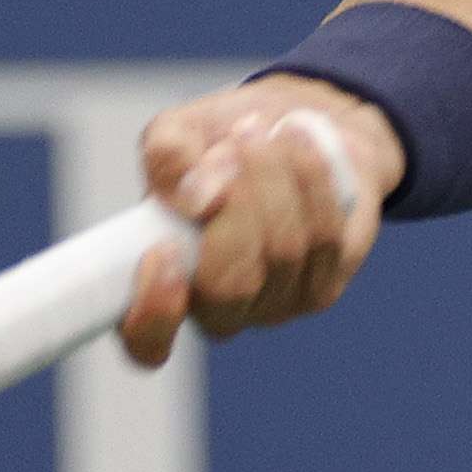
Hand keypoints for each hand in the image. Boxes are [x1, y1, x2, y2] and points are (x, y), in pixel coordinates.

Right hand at [117, 77, 404, 365]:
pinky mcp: (323, 288)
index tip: (161, 250)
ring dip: (272, 177)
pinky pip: (322, 235)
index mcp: (162, 287)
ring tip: (258, 129)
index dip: (154, 312)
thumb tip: (194, 199)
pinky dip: (309, 177)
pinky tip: (296, 139)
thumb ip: (167, 158)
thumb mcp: (177, 133)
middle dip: (235, 210)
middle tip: (228, 152)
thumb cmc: (218, 142)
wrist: (291, 131)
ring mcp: (274, 306)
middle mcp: (217, 310)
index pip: (148, 343)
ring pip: (282, 252)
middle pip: (228, 288)